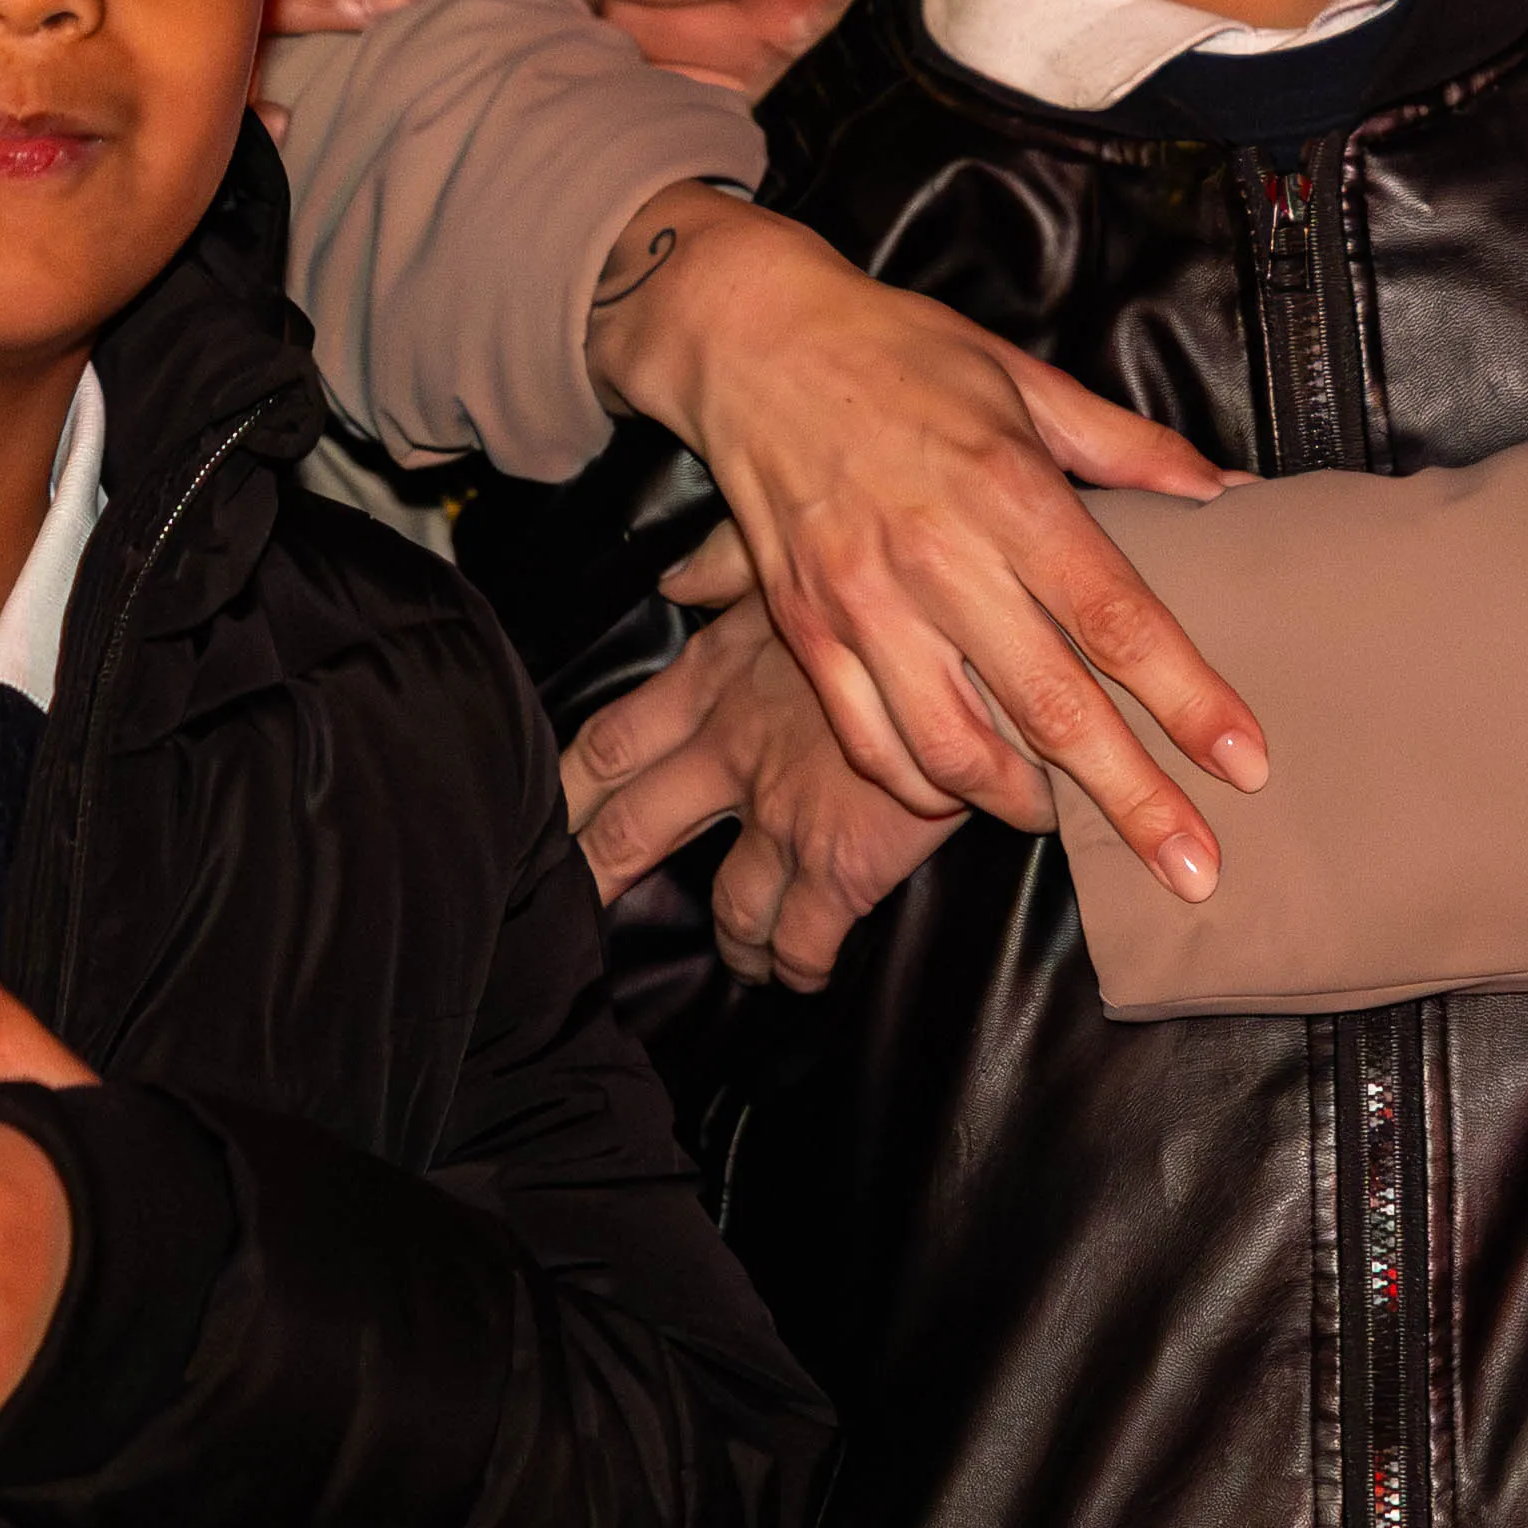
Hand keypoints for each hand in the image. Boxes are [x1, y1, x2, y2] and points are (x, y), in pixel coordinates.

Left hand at [563, 582, 961, 983]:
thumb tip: (674, 579)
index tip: (541, 813)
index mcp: (717, 677)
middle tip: (564, 913)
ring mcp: (786, 816)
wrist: (986, 638)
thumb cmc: (900, 582)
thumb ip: (729, 564)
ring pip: (724, 908)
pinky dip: (797, 967)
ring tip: (736, 959)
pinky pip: (802, 943)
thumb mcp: (799, 551)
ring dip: (726, 941)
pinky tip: (803, 975)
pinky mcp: (844, 864)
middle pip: (633, 831)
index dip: (570, 785)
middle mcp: (735, 753)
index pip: (612, 740)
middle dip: (598, 875)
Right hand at [584, 190, 1268, 900]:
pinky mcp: (807, 631)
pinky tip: (968, 790)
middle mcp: (938, 556)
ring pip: (954, 749)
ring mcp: (866, 603)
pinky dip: (926, 786)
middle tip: (1192, 867)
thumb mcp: (1026, 380)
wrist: (754, 342)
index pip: (1117, 617)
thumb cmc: (901, 354)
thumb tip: (1228, 494)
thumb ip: (1131, 450)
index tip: (1244, 761)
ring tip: (1075, 826)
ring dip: (1026, 808)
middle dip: (1131, 799)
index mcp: (1008, 489)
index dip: (1187, 698)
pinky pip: (872, 743)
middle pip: (1052, 706)